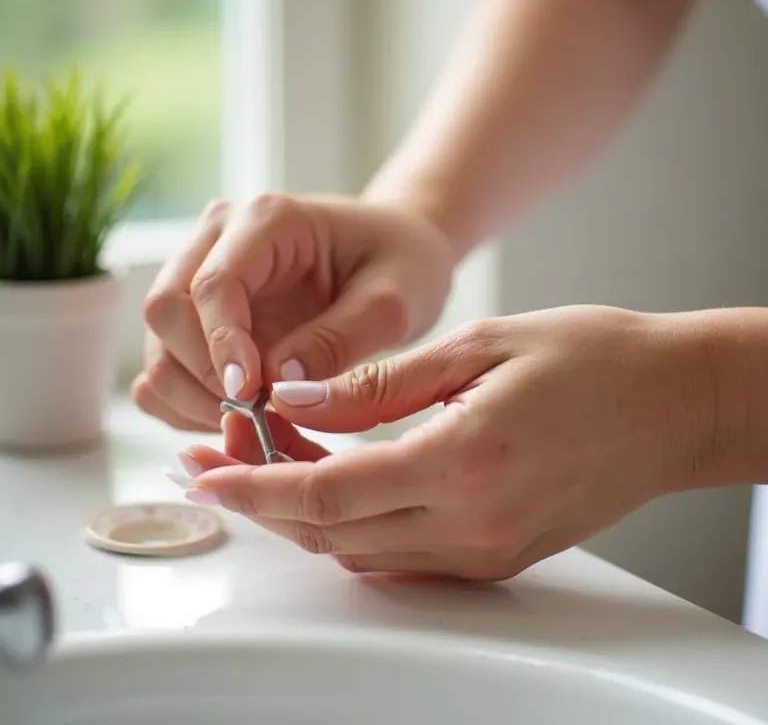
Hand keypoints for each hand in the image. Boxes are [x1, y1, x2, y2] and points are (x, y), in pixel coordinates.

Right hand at [131, 194, 453, 430]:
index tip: (248, 398)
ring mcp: (202, 275)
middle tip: (257, 420)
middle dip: (203, 376)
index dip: (222, 346)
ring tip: (251, 426)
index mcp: (266, 221)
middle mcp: (218, 240)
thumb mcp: (395, 300)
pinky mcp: (202, 315)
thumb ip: (340, 338)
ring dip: (191, 396)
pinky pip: (167, 363)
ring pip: (159, 343)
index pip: (215, 285)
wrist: (394, 253)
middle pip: (167, 311)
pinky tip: (236, 418)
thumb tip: (278, 382)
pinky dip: (187, 401)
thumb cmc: (402, 263)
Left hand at [175, 306, 717, 579]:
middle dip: (263, 501)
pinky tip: (331, 488)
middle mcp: (473, 523)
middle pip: (333, 532)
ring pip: (361, 551)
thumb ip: (380, 383)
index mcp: (464, 460)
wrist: (671, 403)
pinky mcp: (498, 555)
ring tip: (262, 467)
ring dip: (303, 515)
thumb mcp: (478, 345)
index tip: (210, 469)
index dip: (257, 485)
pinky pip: (402, 557)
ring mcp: (486, 549)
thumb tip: (299, 398)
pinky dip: (353, 527)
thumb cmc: (590, 357)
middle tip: (215, 464)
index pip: (329, 491)